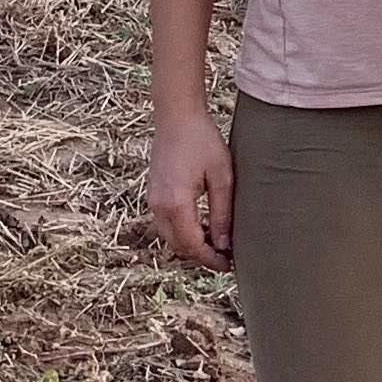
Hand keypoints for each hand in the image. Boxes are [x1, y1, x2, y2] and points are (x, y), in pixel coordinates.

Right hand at [147, 110, 235, 267]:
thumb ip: (222, 213)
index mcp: (176, 203)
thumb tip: (224, 244)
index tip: (229, 265)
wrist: (176, 117)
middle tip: (226, 258)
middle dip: (201, 256)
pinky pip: (166, 224)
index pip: (192, 245)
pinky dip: (182, 232)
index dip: (210, 259)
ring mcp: (152, 200)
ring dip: (191, 245)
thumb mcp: (222, 176)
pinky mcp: (153, 194)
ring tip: (217, 243)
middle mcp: (158, 205)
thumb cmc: (202, 141)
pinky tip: (203, 227)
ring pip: (170, 237)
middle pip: (178, 246)